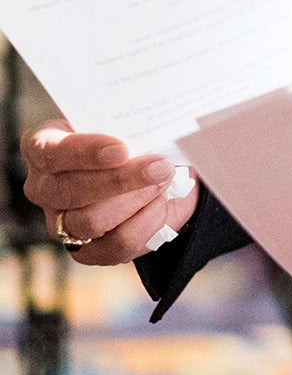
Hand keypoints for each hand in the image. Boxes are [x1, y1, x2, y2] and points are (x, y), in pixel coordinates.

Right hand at [19, 119, 201, 265]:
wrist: (159, 173)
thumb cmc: (136, 139)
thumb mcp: (131, 123)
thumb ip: (132, 125)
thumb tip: (156, 133)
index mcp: (44, 147)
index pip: (49, 151)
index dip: (84, 152)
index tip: (121, 150)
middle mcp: (44, 187)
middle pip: (69, 191)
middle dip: (120, 180)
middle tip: (160, 166)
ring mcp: (60, 223)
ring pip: (90, 221)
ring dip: (137, 199)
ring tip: (164, 180)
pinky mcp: (86, 251)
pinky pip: (116, 244)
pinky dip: (147, 222)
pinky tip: (160, 203)